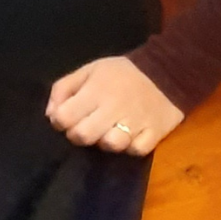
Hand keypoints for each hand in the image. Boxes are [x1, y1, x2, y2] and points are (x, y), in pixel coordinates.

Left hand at [45, 55, 183, 155]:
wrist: (169, 69)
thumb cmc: (122, 73)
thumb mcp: (89, 71)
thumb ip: (63, 89)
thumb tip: (51, 115)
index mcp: (95, 91)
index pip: (64, 117)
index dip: (60, 121)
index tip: (68, 117)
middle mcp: (114, 107)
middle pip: (83, 136)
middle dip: (79, 134)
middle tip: (88, 126)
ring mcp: (136, 121)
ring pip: (111, 145)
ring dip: (106, 142)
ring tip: (109, 132)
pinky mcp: (156, 131)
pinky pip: (136, 150)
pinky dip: (132, 146)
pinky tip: (131, 136)